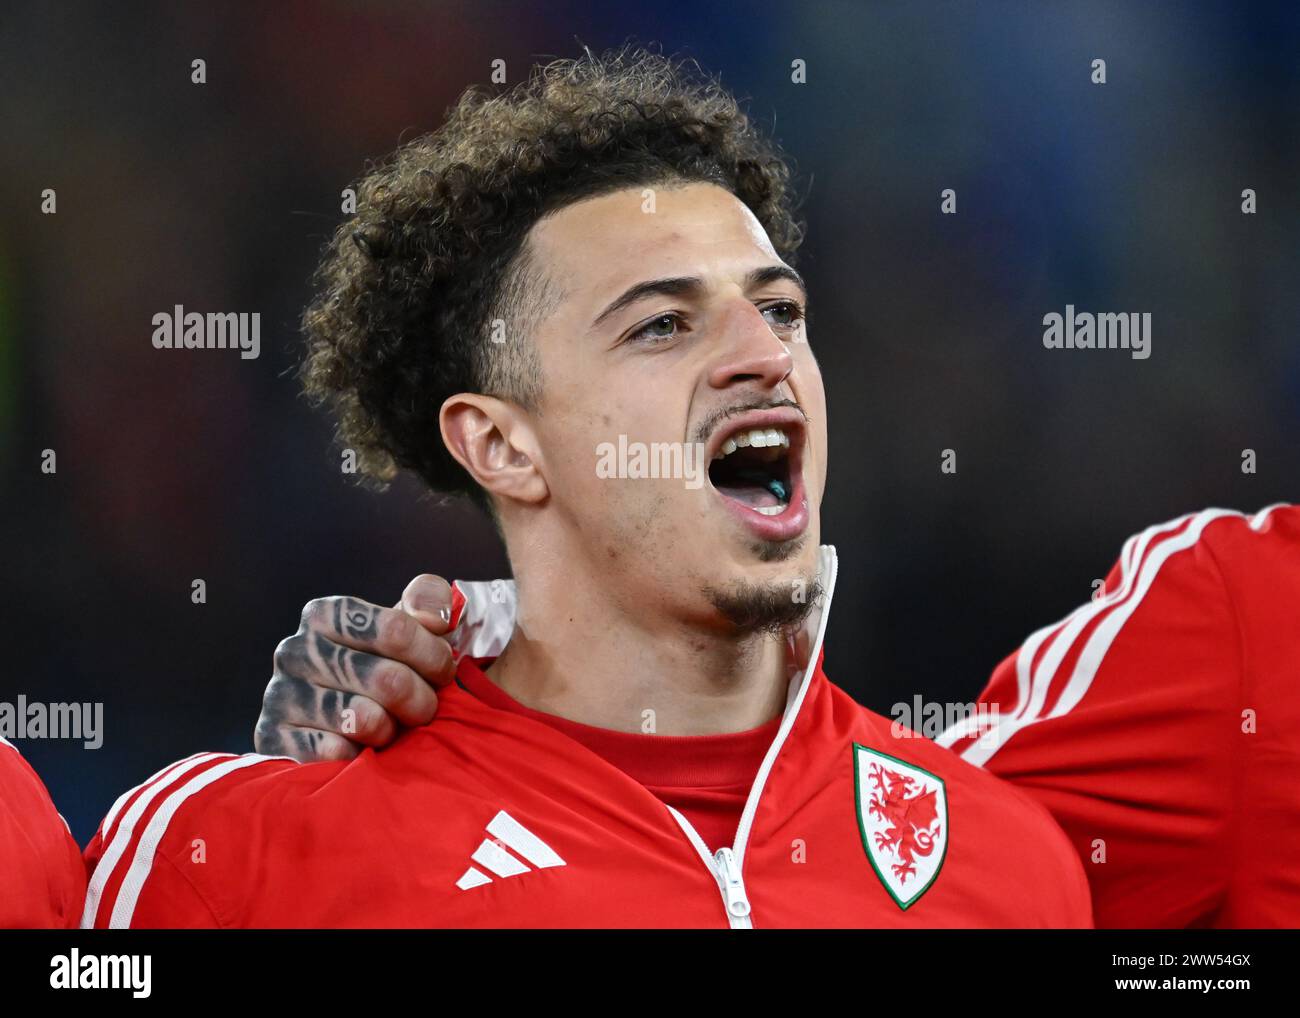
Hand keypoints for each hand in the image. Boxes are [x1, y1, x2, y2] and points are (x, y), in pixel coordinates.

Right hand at [254, 575, 455, 761]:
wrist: (336, 726)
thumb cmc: (384, 667)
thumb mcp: (407, 629)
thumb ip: (428, 602)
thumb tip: (438, 613)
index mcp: (325, 614)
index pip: (397, 629)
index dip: (432, 655)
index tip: (443, 671)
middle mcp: (294, 650)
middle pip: (388, 679)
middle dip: (422, 699)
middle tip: (425, 709)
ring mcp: (280, 696)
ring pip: (365, 719)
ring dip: (393, 729)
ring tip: (392, 728)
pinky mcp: (275, 742)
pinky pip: (338, 754)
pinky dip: (361, 757)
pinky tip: (362, 750)